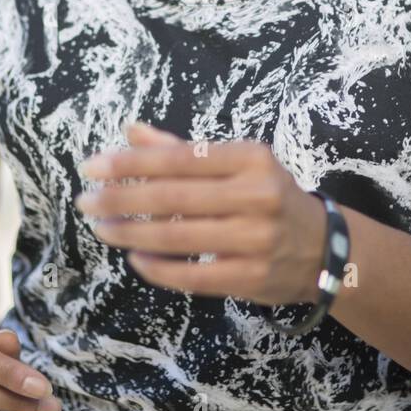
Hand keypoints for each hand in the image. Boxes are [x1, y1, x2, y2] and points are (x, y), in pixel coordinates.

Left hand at [74, 121, 327, 305]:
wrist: (324, 249)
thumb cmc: (268, 197)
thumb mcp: (236, 164)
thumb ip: (182, 149)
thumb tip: (131, 132)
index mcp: (251, 158)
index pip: (179, 157)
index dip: (130, 162)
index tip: (92, 166)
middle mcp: (257, 195)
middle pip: (173, 197)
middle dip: (121, 198)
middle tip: (86, 201)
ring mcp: (256, 239)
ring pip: (178, 236)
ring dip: (131, 233)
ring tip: (102, 228)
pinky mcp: (251, 277)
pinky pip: (192, 275)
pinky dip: (157, 268)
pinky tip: (135, 258)